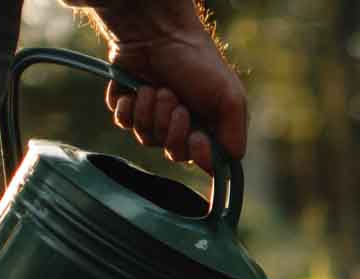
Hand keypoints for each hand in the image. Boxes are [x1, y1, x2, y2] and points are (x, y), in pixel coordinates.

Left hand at [88, 3, 246, 172]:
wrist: (158, 34)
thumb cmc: (199, 64)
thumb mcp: (230, 99)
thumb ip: (235, 135)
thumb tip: (229, 163)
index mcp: (211, 127)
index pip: (207, 162)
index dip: (200, 156)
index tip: (198, 138)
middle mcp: (184, 126)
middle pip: (175, 153)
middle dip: (172, 127)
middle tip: (175, 100)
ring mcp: (155, 118)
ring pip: (147, 139)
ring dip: (152, 112)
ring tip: (156, 88)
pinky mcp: (130, 107)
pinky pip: (124, 124)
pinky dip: (130, 108)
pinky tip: (138, 90)